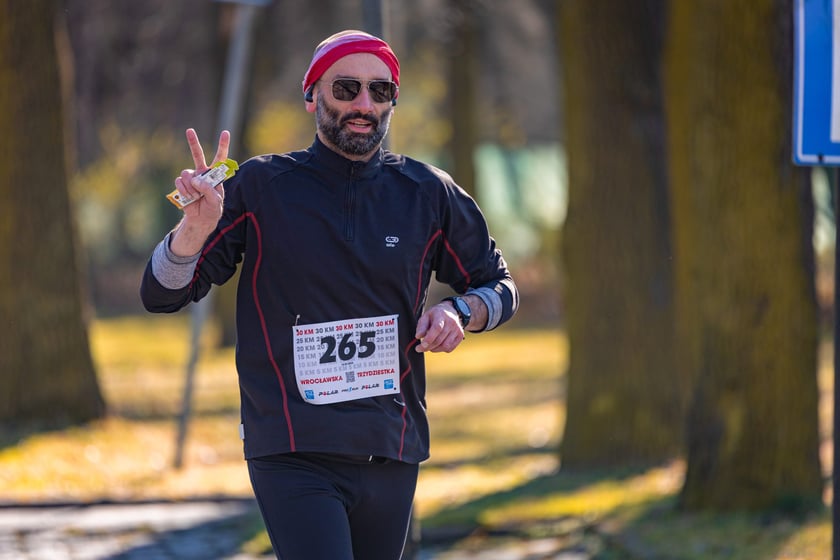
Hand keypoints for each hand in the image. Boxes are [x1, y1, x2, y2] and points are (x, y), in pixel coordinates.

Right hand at [170, 128, 230, 256]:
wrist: (200, 219)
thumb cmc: (212, 210)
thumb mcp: (215, 201)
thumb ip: (208, 190)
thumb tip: (196, 180)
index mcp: (215, 175)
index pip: (220, 158)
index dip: (223, 145)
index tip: (225, 132)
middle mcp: (203, 173)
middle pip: (198, 155)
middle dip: (193, 142)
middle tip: (189, 130)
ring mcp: (192, 178)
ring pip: (186, 173)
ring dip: (191, 187)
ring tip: (196, 196)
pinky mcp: (182, 184)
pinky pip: (180, 182)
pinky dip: (184, 191)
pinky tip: (189, 198)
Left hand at [414, 302, 464, 352]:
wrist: (450, 311)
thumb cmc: (436, 315)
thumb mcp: (426, 316)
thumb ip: (421, 326)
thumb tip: (418, 336)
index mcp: (441, 315)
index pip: (437, 328)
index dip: (429, 338)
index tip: (421, 345)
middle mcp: (451, 322)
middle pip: (439, 339)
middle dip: (428, 347)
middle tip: (420, 348)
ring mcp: (457, 329)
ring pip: (445, 346)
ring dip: (434, 349)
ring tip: (429, 346)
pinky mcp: (460, 336)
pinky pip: (450, 348)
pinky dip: (442, 350)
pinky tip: (437, 346)